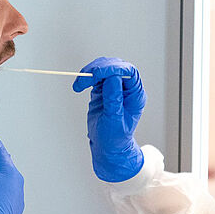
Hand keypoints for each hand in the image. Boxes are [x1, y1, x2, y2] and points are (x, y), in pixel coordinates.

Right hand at [72, 57, 146, 181]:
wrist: (107, 147)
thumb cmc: (115, 138)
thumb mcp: (114, 120)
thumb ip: (114, 99)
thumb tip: (113, 78)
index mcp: (135, 95)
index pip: (129, 72)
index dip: (114, 68)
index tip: (97, 74)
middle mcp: (127, 89)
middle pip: (116, 66)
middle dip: (100, 69)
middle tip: (85, 78)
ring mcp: (115, 88)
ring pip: (105, 68)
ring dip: (90, 72)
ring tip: (79, 84)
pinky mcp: (103, 89)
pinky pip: (96, 76)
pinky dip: (86, 77)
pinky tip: (79, 85)